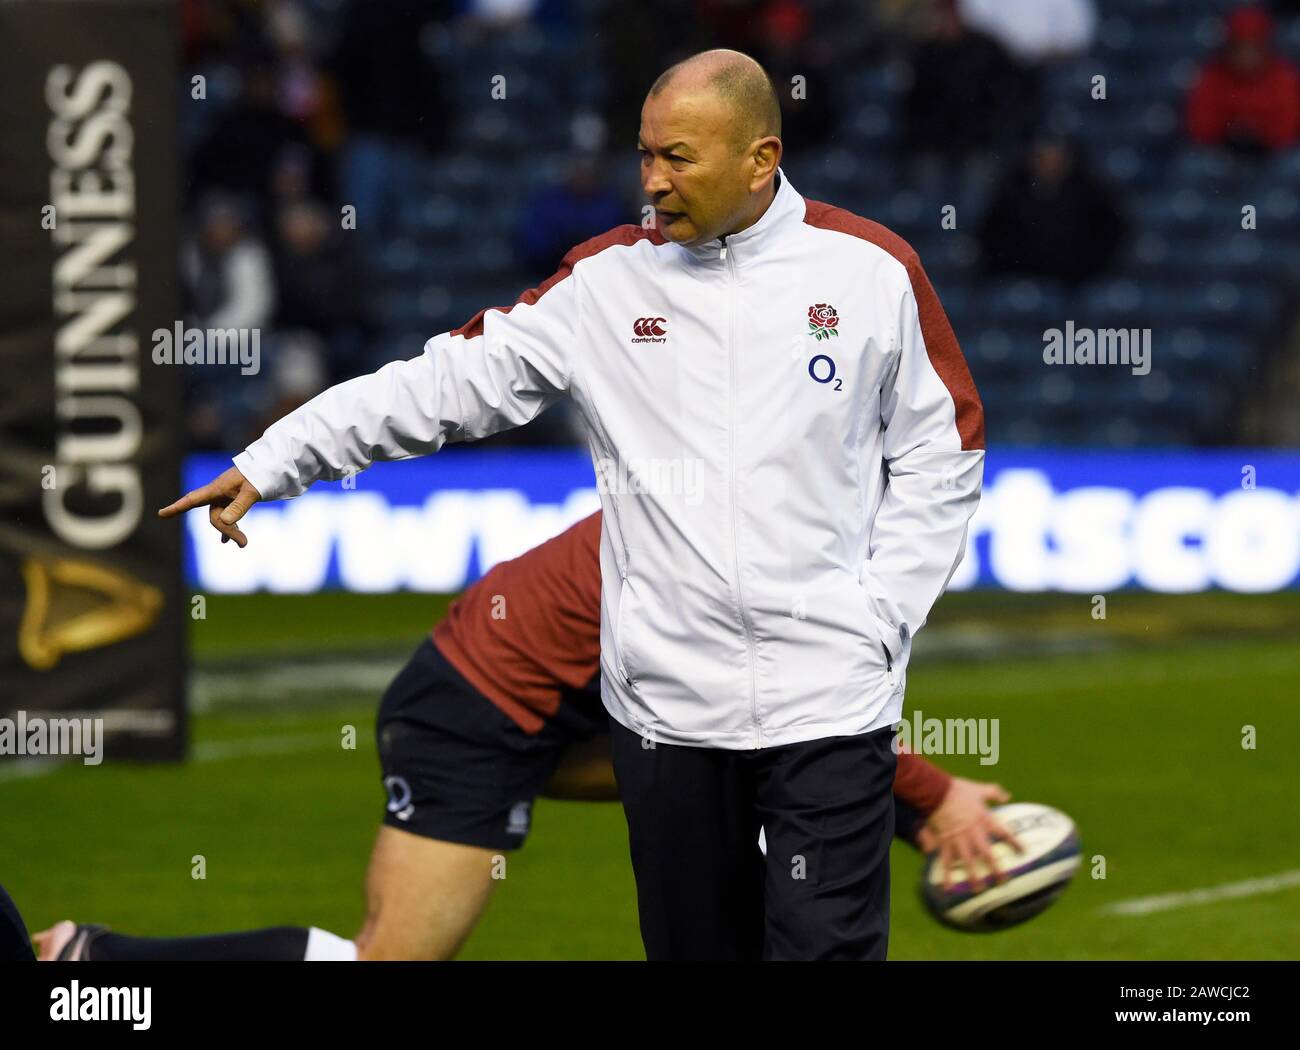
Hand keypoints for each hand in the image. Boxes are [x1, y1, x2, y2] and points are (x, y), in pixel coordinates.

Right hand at [158, 466, 261, 546]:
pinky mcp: (232, 500)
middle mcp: (217, 493)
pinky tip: (228, 540)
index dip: (177, 507)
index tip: (161, 514)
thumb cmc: (259, 475)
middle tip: (244, 543)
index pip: (192, 499)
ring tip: (243, 543)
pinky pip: (227, 516)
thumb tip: (225, 522)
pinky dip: (230, 527)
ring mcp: (224, 497)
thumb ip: (239, 506)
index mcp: (217, 488)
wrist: (268, 466)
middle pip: (214, 516)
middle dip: (226, 530)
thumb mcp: (252, 491)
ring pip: (221, 518)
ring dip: (230, 531)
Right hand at [916, 777, 1023, 891]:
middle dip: (996, 869)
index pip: (1004, 833)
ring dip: (973, 877)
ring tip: (979, 890)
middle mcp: (973, 833)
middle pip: (988, 855)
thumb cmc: (958, 789)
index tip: (1024, 851)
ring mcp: (958, 839)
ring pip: (968, 862)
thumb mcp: (979, 789)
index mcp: (984, 819)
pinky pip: (946, 861)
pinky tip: (947, 888)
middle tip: (1003, 882)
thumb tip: (1007, 796)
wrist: (936, 791)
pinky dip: (946, 875)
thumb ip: (994, 792)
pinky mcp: (945, 842)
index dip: (1015, 843)